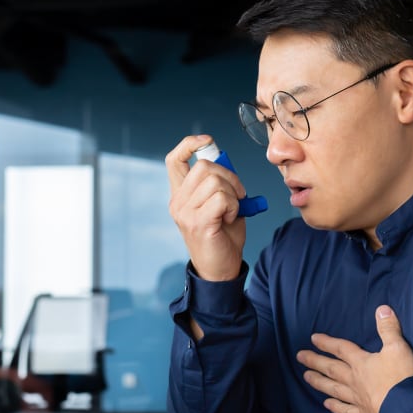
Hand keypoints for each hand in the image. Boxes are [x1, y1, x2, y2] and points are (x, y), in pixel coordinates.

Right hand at [166, 134, 247, 281]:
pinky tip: (231, 217)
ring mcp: (185, 213)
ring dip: (233, 193)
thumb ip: (219, 183)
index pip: (173, 159)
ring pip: (215, 181)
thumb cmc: (222, 237)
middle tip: (238, 194)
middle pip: (203, 166)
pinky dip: (233, 205)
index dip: (189, 144)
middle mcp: (177, 202)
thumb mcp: (221, 205)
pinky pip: (221, 198)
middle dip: (229, 175)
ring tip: (233, 210)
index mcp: (180, 195)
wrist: (220, 271)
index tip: (208, 142)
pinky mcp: (198, 223)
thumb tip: (224, 160)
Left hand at [296, 305, 412, 412]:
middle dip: (315, 361)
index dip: (327, 343)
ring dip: (319, 382)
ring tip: (306, 377)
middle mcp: (355, 380)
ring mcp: (357, 399)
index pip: (341, 349)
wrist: (406, 411)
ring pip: (334, 388)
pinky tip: (326, 405)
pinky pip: (345, 410)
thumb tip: (381, 308)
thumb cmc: (401, 378)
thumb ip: (389, 329)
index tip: (313, 338)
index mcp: (361, 363)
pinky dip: (335, 407)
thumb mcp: (398, 348)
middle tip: (300, 357)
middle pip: (331, 369)